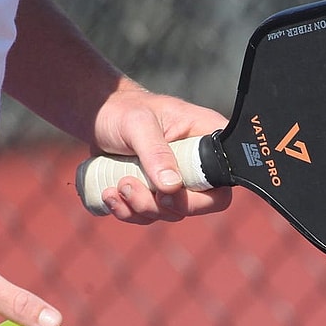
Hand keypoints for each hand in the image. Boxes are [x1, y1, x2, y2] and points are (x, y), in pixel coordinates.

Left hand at [92, 80, 232, 223]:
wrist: (98, 117)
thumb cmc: (123, 110)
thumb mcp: (138, 124)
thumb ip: (156, 152)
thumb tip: (172, 186)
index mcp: (207, 137)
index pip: (226, 176)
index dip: (206, 194)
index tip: (169, 188)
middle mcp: (198, 163)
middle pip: (203, 203)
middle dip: (165, 205)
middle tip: (131, 186)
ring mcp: (179, 180)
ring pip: (173, 213)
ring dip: (141, 207)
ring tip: (116, 185)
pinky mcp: (157, 193)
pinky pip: (151, 216)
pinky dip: (128, 212)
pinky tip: (110, 195)